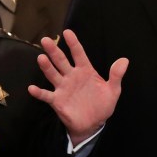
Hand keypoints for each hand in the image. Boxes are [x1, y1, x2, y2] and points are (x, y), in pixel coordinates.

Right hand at [28, 29, 128, 143]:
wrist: (94, 124)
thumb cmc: (102, 104)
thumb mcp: (113, 90)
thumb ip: (116, 75)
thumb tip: (124, 60)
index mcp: (86, 71)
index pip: (79, 54)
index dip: (74, 43)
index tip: (67, 32)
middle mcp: (72, 76)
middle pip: (61, 61)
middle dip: (54, 51)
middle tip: (46, 40)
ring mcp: (63, 88)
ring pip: (53, 74)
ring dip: (47, 67)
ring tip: (41, 57)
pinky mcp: (57, 101)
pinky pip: (46, 95)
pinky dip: (39, 92)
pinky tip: (32, 88)